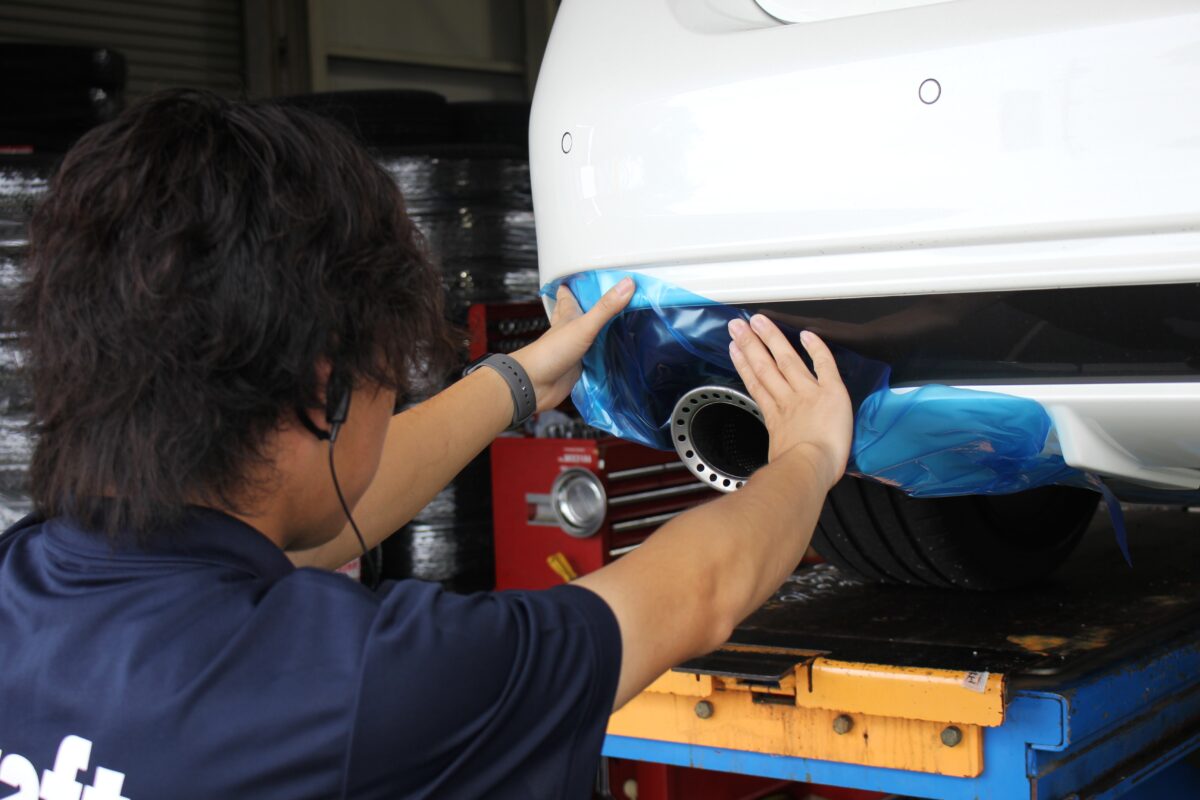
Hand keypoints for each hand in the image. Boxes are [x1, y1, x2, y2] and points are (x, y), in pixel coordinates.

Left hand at [511, 277, 634, 410]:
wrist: (536, 385)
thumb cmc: (553, 351)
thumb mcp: (583, 326)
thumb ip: (605, 307)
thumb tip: (628, 283)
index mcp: (567, 316)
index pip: (567, 296)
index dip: (572, 285)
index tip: (581, 276)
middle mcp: (569, 330)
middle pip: (574, 313)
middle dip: (582, 304)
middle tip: (597, 296)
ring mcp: (573, 348)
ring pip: (585, 334)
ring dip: (595, 327)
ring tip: (610, 320)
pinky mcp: (578, 366)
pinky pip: (592, 355)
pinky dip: (600, 351)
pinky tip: (610, 349)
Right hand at [727, 315, 851, 488]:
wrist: (810, 468)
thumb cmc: (797, 472)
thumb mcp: (778, 459)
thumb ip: (777, 450)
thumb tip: (776, 459)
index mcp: (776, 415)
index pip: (757, 383)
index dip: (744, 363)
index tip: (735, 349)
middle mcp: (789, 399)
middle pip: (765, 365)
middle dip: (750, 343)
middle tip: (738, 326)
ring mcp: (808, 393)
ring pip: (787, 359)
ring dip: (771, 338)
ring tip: (759, 322)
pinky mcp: (831, 392)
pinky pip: (823, 364)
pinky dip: (815, 348)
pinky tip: (806, 335)